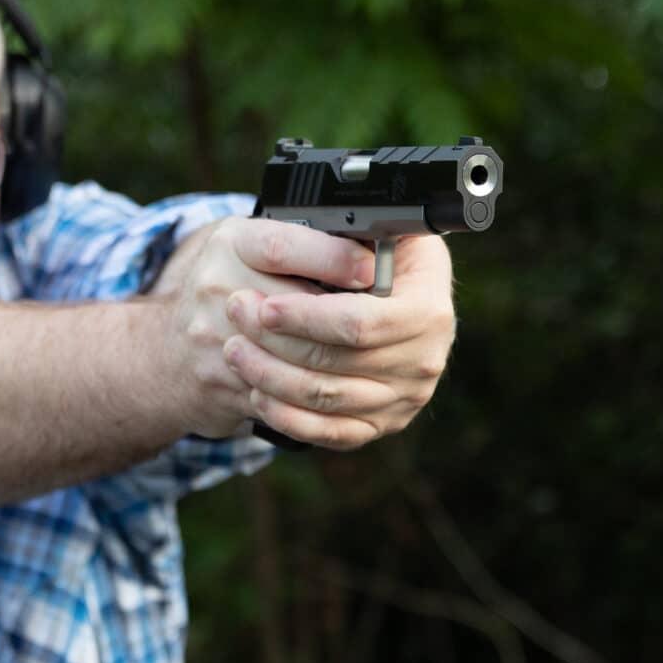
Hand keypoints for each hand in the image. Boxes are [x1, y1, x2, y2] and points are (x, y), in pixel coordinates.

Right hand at [152, 218, 376, 437]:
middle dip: (347, 319)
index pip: (282, 247)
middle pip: (294, 307)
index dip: (334, 259)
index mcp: (231, 242)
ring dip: (341, 360)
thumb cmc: (227, 288)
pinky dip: (320, 395)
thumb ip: (304, 240)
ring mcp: (213, 338)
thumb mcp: (256, 248)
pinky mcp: (220, 382)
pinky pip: (282, 394)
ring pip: (293, 357)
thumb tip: (376, 241)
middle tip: (389, 323)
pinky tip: (346, 386)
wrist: (165, 353)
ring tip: (375, 356)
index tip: (372, 268)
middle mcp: (215, 285)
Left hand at [221, 234, 455, 449]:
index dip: (307, 317)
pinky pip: (330, 432)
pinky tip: (257, 393)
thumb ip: (354, 239)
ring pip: (326, 399)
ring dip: (271, 376)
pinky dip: (288, 416)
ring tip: (234, 349)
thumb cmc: (380, 253)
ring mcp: (404, 398)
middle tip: (235, 314)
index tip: (266, 305)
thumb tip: (331, 249)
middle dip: (276, 341)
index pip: (360, 324)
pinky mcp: (381, 423)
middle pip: (336, 363)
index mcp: (428, 308)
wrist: (401, 295)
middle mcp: (424, 359)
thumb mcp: (379, 229)